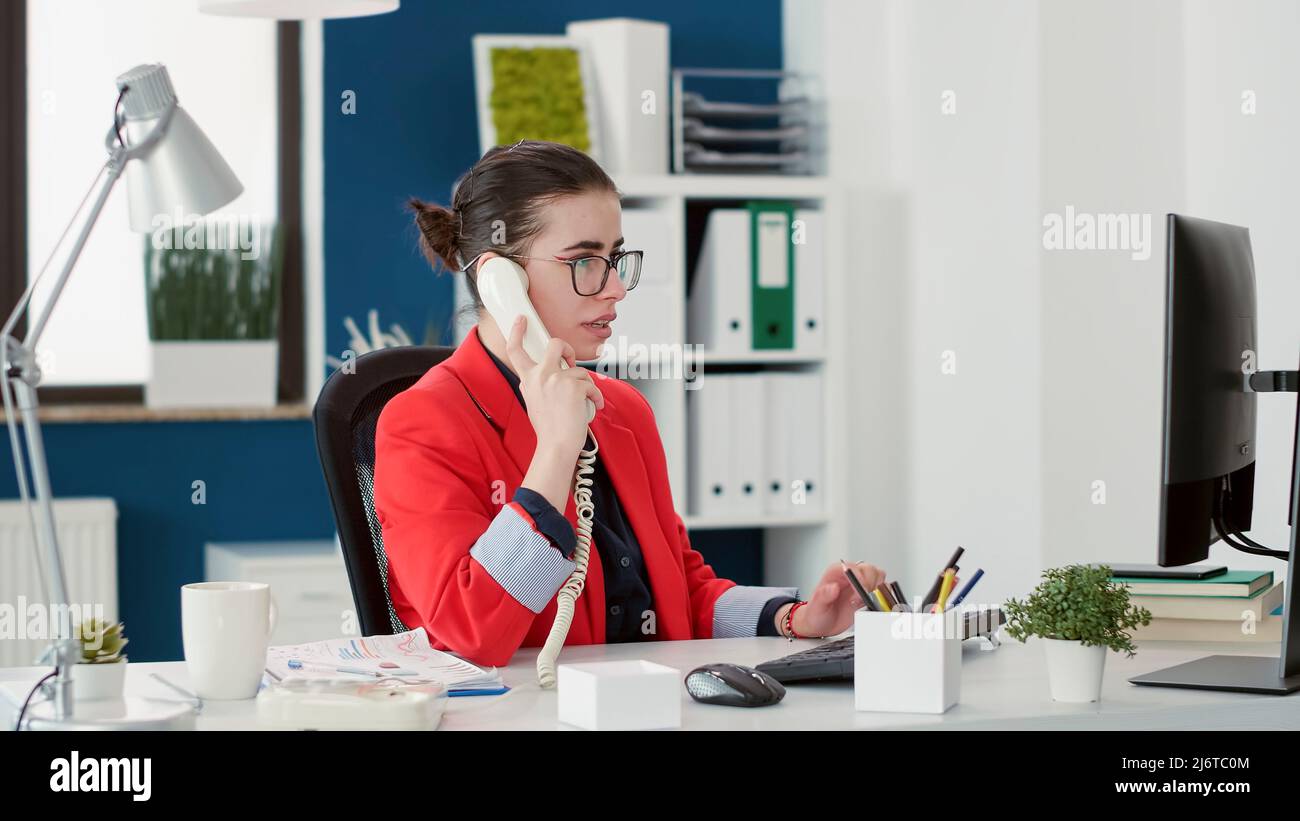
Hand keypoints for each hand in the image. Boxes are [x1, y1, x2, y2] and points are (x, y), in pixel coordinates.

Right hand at [506, 314, 604, 457]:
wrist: (557, 445)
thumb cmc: (548, 428)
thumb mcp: (533, 402)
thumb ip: (536, 384)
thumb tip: (549, 373)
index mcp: (527, 379)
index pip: (516, 351)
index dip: (516, 332)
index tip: (521, 320)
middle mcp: (540, 375)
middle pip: (556, 344)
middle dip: (568, 349)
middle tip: (571, 362)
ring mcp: (557, 379)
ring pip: (580, 370)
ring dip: (586, 385)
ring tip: (584, 402)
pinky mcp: (574, 386)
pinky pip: (591, 385)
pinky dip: (596, 396)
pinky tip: (594, 406)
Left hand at [783, 561, 887, 638]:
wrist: (821, 625)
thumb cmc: (816, 613)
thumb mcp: (817, 606)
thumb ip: (823, 596)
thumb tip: (833, 587)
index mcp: (835, 573)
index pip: (852, 567)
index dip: (859, 577)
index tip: (861, 590)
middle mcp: (849, 577)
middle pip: (869, 569)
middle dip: (870, 584)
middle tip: (862, 599)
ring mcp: (859, 585)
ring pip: (877, 576)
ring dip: (877, 589)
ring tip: (866, 602)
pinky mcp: (866, 595)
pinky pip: (881, 589)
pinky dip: (882, 596)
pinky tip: (873, 605)